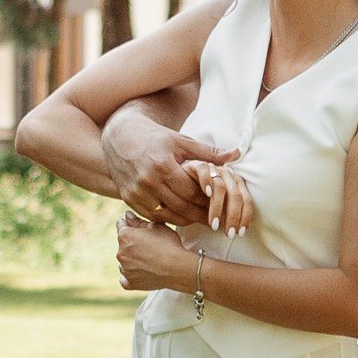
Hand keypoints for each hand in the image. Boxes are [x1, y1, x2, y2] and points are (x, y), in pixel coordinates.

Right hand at [101, 105, 237, 222]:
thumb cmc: (156, 139)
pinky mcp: (128, 199)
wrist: (121, 137)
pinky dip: (168, 219)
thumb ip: (209, 152)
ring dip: (186, 220)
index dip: (208, 201)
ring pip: (168, 215)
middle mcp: (147, 181)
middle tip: (216, 219)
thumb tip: (236, 154)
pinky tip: (181, 217)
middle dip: (201, 214)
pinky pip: (153, 217)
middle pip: (181, 206)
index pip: (192, 192)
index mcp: (163, 165)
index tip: (220, 205)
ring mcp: (136, 192)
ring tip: (201, 220)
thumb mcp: (182, 141)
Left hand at [115, 213, 199, 294]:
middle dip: (132, 243)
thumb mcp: (156, 226)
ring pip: (125, 262)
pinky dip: (131, 276)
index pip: (121, 225)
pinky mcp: (130, 283)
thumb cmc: (169, 244)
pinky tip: (141, 274)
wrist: (178, 268)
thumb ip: (138, 221)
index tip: (139, 229)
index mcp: (124, 236)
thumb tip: (127, 216)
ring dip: (132, 260)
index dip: (131, 225)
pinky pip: (125, 279)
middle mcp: (120, 253)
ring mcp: (124, 269)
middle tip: (150, 246)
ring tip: (150, 261)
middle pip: (123, 245)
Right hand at [192, 159, 252, 233]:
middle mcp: (227, 175)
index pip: (247, 201)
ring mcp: (213, 169)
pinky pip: (203, 170)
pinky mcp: (197, 164)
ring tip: (213, 224)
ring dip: (217, 207)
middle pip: (236, 196)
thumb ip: (225, 215)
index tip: (240, 233)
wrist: (181, 177)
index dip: (245, 217)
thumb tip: (234, 232)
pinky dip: (206, 181)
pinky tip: (206, 194)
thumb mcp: (216, 207)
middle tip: (229, 233)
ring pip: (220, 186)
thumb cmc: (200, 195)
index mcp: (236, 184)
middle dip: (233, 216)